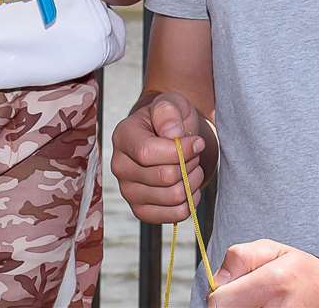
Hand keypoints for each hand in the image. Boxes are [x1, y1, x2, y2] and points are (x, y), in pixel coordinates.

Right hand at [110, 93, 210, 224]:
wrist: (171, 136)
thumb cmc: (170, 119)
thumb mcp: (171, 103)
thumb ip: (168, 113)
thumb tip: (172, 135)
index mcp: (123, 137)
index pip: (147, 153)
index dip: (179, 151)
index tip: (198, 142)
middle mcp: (120, 166)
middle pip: (164, 177)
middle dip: (189, 164)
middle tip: (194, 154)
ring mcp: (128, 191)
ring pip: (173, 197)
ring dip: (192, 181)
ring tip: (192, 167)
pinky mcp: (141, 210)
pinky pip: (175, 215)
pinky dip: (190, 201)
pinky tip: (189, 185)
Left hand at [209, 241, 318, 307]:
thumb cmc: (297, 269)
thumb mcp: (270, 248)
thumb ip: (240, 257)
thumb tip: (217, 281)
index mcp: (273, 282)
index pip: (219, 302)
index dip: (218, 295)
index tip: (229, 289)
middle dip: (229, 304)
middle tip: (245, 295)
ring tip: (256, 301)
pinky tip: (263, 307)